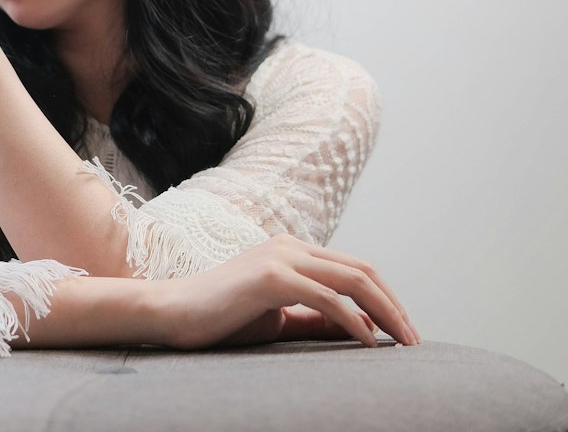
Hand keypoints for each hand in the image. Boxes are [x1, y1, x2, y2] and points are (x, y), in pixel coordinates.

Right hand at [157, 233, 418, 349]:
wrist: (172, 312)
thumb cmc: (221, 317)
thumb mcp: (277, 317)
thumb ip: (313, 318)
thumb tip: (358, 329)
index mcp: (292, 250)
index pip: (354, 268)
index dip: (385, 298)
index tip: (403, 332)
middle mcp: (290, 245)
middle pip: (362, 269)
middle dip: (394, 304)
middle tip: (414, 341)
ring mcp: (281, 257)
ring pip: (351, 279)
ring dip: (385, 311)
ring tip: (403, 342)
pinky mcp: (270, 277)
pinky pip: (326, 299)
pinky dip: (354, 320)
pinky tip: (368, 343)